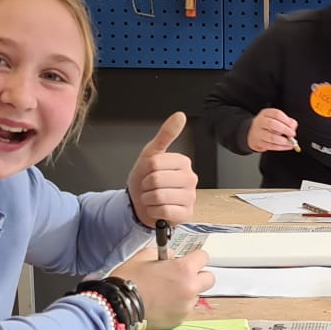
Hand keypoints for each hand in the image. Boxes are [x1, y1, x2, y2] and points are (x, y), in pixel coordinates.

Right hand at [109, 243, 214, 329]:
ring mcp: (186, 306)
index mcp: (184, 269)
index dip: (194, 257)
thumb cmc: (128, 280)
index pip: (204, 257)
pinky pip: (184, 309)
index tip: (187, 260)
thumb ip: (164, 253)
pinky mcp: (179, 320)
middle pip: (209, 279)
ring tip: (166, 293)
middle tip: (182, 276)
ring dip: (187, 292)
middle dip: (198, 276)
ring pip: (196, 296)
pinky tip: (161, 305)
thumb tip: (172, 257)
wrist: (117, 308)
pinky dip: (177, 307)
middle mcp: (191, 288)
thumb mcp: (143, 256)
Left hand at [130, 113, 197, 227]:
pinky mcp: (186, 214)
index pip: (155, 163)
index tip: (149, 172)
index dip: (145, 169)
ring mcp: (190, 197)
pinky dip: (153, 211)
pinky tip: (158, 208)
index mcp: (183, 162)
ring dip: (148, 199)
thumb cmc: (146, 179)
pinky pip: (163, 211)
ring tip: (153, 197)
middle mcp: (190, 179)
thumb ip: (166, 134)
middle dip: (146, 185)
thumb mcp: (151, 154)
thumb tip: (179, 115)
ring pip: (159, 196)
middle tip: (149, 187)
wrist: (140, 204)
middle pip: (156, 179)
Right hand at [246, 109, 298, 152]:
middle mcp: (260, 121)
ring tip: (291, 142)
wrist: (251, 133)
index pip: (276, 114)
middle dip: (285, 129)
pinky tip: (287, 146)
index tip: (293, 126)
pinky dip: (281, 147)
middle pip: (272, 124)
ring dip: (283, 141)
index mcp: (265, 113)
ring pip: (271, 137)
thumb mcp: (275, 119)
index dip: (287, 120)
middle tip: (292, 134)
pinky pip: (270, 146)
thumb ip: (286, 121)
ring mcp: (257, 133)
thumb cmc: (267, 126)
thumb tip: (293, 127)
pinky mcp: (258, 143)